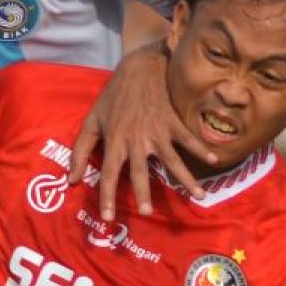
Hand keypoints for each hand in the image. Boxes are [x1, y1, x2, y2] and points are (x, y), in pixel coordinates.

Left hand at [68, 42, 215, 220]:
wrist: (139, 66)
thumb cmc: (113, 96)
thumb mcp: (92, 120)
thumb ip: (80, 150)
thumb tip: (71, 179)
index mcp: (114, 140)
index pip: (108, 173)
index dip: (107, 196)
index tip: (108, 218)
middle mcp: (135, 139)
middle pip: (139, 172)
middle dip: (143, 193)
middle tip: (147, 213)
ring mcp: (157, 131)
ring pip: (172, 160)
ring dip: (185, 179)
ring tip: (199, 196)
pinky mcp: (173, 120)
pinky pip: (188, 138)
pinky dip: (201, 148)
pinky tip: (213, 160)